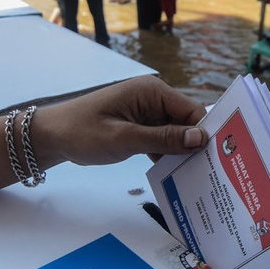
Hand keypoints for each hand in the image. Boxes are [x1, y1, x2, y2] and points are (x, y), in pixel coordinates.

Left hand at [35, 76, 207, 166]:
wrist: (51, 136)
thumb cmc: (82, 132)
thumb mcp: (124, 138)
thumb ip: (163, 139)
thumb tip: (200, 139)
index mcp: (152, 91)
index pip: (192, 111)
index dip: (204, 133)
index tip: (218, 158)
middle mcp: (154, 98)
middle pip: (187, 122)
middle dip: (195, 145)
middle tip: (210, 173)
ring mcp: (147, 112)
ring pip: (176, 134)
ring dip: (181, 153)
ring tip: (196, 177)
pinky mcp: (141, 126)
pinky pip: (163, 140)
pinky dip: (167, 155)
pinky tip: (175, 174)